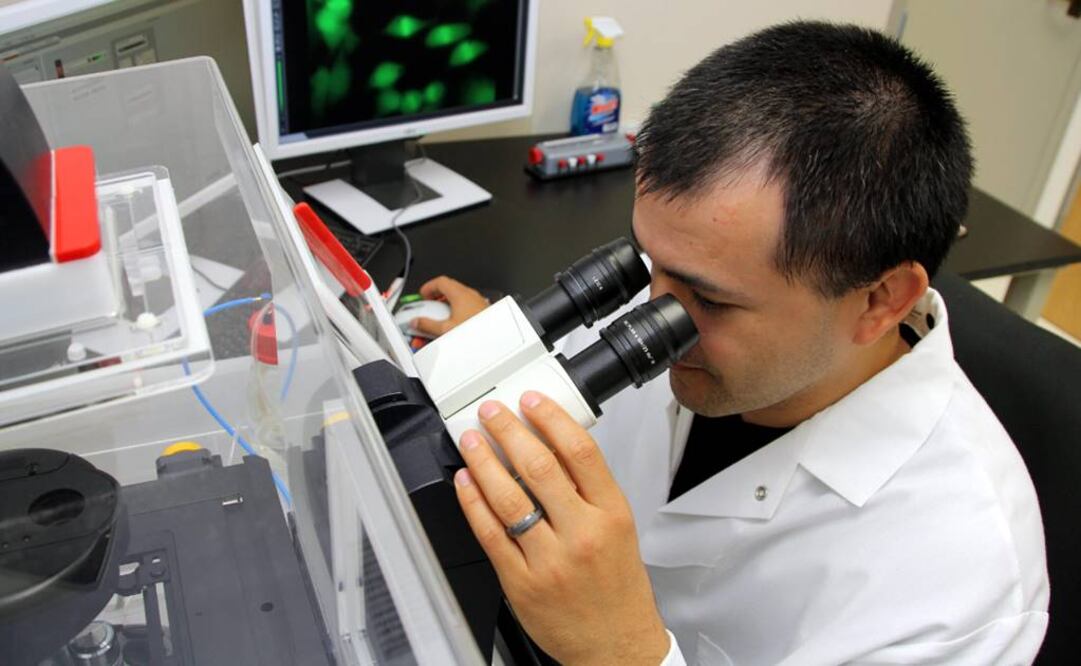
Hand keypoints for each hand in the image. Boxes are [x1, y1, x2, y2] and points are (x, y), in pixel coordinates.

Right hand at [411, 276, 488, 336]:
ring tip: (437, 321)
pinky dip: (455, 314)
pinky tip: (451, 327)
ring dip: (444, 309)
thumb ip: (427, 325)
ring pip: (457, 301)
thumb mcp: (445, 329)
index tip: (421, 296)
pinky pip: (465, 308)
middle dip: (435, 301)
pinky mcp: (482, 312)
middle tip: (427, 309)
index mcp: (460, 294)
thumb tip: (417, 322)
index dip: (428, 287)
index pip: (440, 281)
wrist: (495, 339)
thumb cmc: (477, 331)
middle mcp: (470, 295)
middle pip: (448, 291)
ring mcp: (477, 303)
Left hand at [454, 392, 669, 665]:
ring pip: (507, 497)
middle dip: (508, 431)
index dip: (551, 418)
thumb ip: (590, 489)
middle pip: (539, 467)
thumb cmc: (617, 589)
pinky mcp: (520, 581)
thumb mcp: (620, 528)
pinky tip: (465, 483)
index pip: (580, 452)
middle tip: (492, 413)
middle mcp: (581, 534)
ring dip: (483, 461)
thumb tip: (553, 445)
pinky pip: (489, 533)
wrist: (615, 645)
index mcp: (611, 515)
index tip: (532, 401)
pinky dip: (473, 502)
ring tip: (471, 440)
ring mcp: (549, 560)